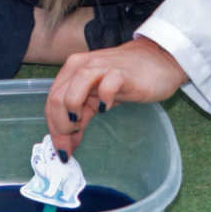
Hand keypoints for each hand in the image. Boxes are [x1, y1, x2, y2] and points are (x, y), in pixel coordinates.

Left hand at [45, 35, 186, 157]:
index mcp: (72, 70)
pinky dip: (102, 99)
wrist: (158, 60)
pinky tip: (105, 109)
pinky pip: (107, 84)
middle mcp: (83, 66)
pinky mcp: (123, 73)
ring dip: (72, 112)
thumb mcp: (96, 98)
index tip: (62, 150)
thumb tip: (66, 144)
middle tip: (71, 143)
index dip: (53, 128)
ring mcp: (102, 68)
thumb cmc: (125, 79)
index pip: (52, 101)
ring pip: (73, 88)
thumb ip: (80, 117)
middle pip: (57, 98)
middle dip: (60, 127)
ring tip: (80, 125)